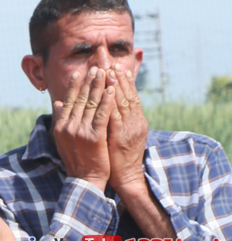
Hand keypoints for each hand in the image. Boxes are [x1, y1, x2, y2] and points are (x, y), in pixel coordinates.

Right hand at [52, 67, 115, 189]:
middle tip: (95, 67)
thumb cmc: (76, 160)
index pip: (68, 101)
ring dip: (98, 87)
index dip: (74, 86)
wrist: (85, 179)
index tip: (79, 73)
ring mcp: (81, 131)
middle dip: (88, 82)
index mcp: (60, 126)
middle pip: (79, 99)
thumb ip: (61, 120)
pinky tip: (111, 90)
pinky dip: (106, 101)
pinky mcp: (94, 137)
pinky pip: (102, 115)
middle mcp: (68, 127)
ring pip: (91, 104)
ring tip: (104, 73)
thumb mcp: (62, 139)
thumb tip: (57, 103)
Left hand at [106, 65, 148, 194]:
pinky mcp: (122, 136)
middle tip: (113, 63)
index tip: (116, 67)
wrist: (125, 177)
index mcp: (135, 121)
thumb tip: (105, 106)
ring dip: (117, 86)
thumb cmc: (117, 157)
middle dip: (120, 79)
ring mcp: (130, 129)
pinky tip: (108, 92)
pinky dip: (112, 102)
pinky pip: (117, 116)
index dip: (124, 82)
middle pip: (129, 96)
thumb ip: (112, 119)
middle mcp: (136, 122)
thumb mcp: (117, 134)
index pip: (130, 97)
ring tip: (110, 72)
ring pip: (124, 103)